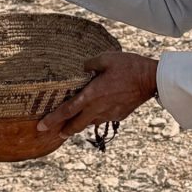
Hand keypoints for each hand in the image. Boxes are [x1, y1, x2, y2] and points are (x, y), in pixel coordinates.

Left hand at [37, 51, 157, 137]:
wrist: (150, 79)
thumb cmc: (128, 66)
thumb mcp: (106, 58)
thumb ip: (89, 63)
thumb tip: (82, 67)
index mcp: (92, 95)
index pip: (67, 110)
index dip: (52, 119)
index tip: (41, 126)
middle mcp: (98, 108)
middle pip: (76, 124)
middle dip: (63, 130)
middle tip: (54, 133)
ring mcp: (109, 114)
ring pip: (89, 123)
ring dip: (79, 124)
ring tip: (72, 124)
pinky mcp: (118, 115)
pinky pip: (102, 118)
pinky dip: (95, 117)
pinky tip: (95, 112)